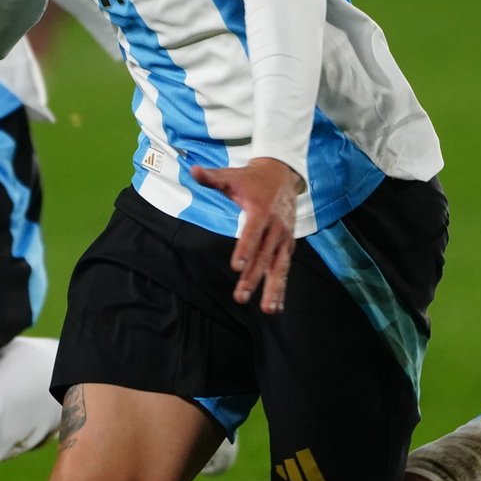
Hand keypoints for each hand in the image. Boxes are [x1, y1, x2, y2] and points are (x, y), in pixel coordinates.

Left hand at [189, 158, 304, 313]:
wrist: (283, 174)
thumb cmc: (251, 178)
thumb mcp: (232, 176)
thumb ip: (212, 178)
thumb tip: (192, 170)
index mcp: (261, 211)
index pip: (253, 233)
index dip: (245, 249)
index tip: (236, 266)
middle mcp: (276, 226)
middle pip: (264, 255)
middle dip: (253, 277)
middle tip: (241, 297)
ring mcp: (284, 237)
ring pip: (279, 266)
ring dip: (274, 289)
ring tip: (268, 310)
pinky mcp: (288, 245)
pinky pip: (285, 268)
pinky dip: (282, 287)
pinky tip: (276, 306)